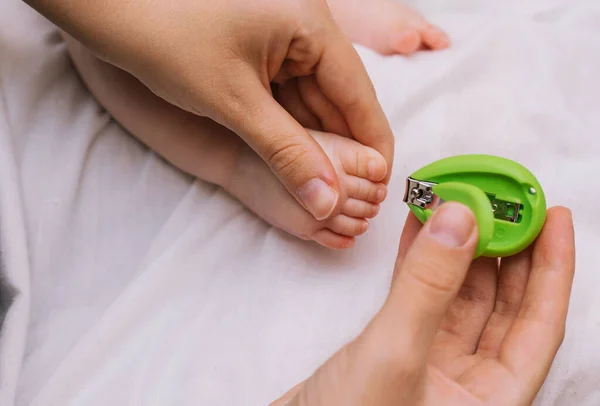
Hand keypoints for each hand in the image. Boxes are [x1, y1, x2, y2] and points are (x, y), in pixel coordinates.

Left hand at [27, 0, 393, 220]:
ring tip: (319, 189)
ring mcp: (281, 34)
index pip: (359, 93)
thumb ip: (287, 154)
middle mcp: (304, 24)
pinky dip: (288, 128)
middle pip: (336, 99)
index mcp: (310, 23)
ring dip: (312, 144)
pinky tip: (294, 160)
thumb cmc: (164, 38)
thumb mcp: (233, 102)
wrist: (108, 7)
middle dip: (338, 150)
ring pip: (310, 100)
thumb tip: (326, 203)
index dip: (372, 144)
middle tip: (344, 197)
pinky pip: (286, 93)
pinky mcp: (260, 46)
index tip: (381, 185)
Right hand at [273, 204, 574, 404]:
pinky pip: (418, 296)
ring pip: (457, 296)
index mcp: (491, 399)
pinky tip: (418, 228)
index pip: (540, 324)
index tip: (553, 217)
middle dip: (505, 250)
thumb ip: (429, 287)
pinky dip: (418, 261)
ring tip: (460, 204)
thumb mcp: (395, 355)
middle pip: (502, 306)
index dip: (552, 268)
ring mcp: (430, 365)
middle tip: (504, 201)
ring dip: (456, 249)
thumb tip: (461, 220)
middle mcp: (467, 383)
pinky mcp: (394, 350)